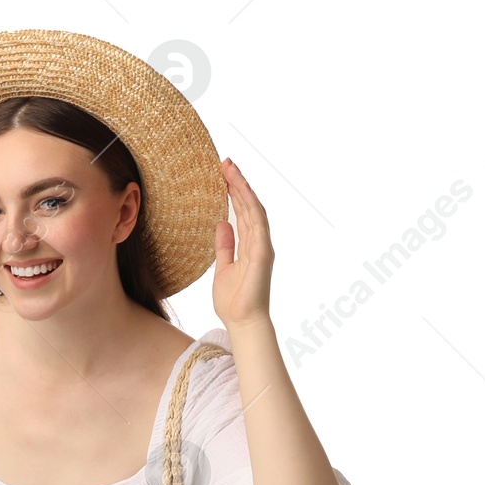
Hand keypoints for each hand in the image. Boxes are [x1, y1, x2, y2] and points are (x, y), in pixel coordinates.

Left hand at [212, 158, 273, 330]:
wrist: (242, 322)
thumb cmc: (233, 302)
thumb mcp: (223, 268)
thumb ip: (224, 246)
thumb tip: (222, 224)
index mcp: (249, 245)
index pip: (242, 212)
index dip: (233, 192)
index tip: (222, 174)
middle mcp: (258, 243)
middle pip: (249, 205)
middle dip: (237, 183)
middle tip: (225, 162)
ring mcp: (262, 247)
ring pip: (254, 209)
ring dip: (242, 188)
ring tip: (230, 169)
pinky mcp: (262, 254)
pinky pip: (257, 224)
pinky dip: (250, 206)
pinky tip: (241, 190)